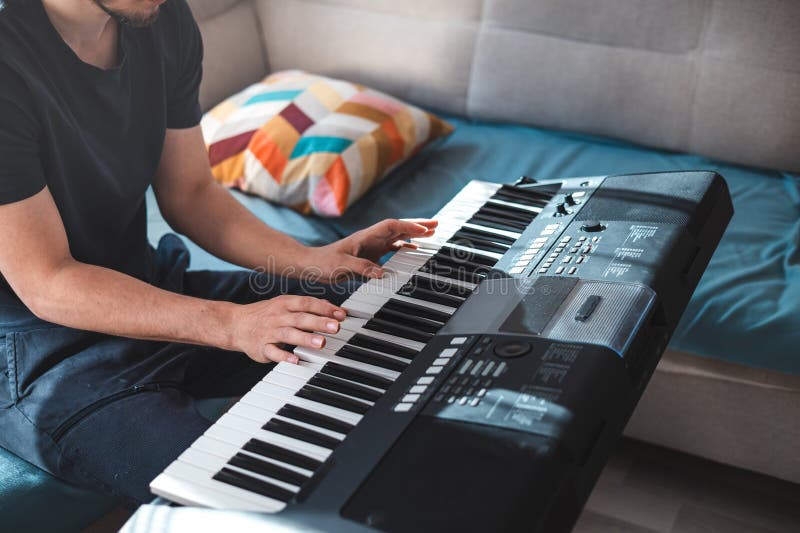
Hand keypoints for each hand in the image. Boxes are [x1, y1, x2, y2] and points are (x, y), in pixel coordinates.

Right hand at [231, 295, 345, 362]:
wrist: (234, 324)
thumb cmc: (265, 314)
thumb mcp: (284, 304)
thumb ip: (307, 306)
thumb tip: (332, 308)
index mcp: (285, 304)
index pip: (307, 303)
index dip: (325, 308)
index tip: (341, 315)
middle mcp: (278, 316)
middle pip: (300, 318)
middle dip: (319, 322)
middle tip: (335, 327)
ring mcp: (269, 332)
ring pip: (288, 334)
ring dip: (305, 338)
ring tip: (321, 343)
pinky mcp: (261, 348)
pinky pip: (273, 352)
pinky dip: (284, 356)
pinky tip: (295, 360)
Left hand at [310, 218, 437, 280]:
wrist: (310, 265)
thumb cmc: (322, 263)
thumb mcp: (341, 266)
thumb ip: (362, 268)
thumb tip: (383, 273)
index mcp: (365, 237)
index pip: (391, 227)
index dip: (408, 227)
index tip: (424, 230)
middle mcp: (370, 239)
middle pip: (398, 227)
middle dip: (417, 225)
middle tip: (437, 224)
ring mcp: (371, 246)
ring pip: (397, 236)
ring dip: (414, 233)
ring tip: (431, 233)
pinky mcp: (369, 255)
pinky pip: (391, 247)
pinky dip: (404, 245)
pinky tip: (413, 248)